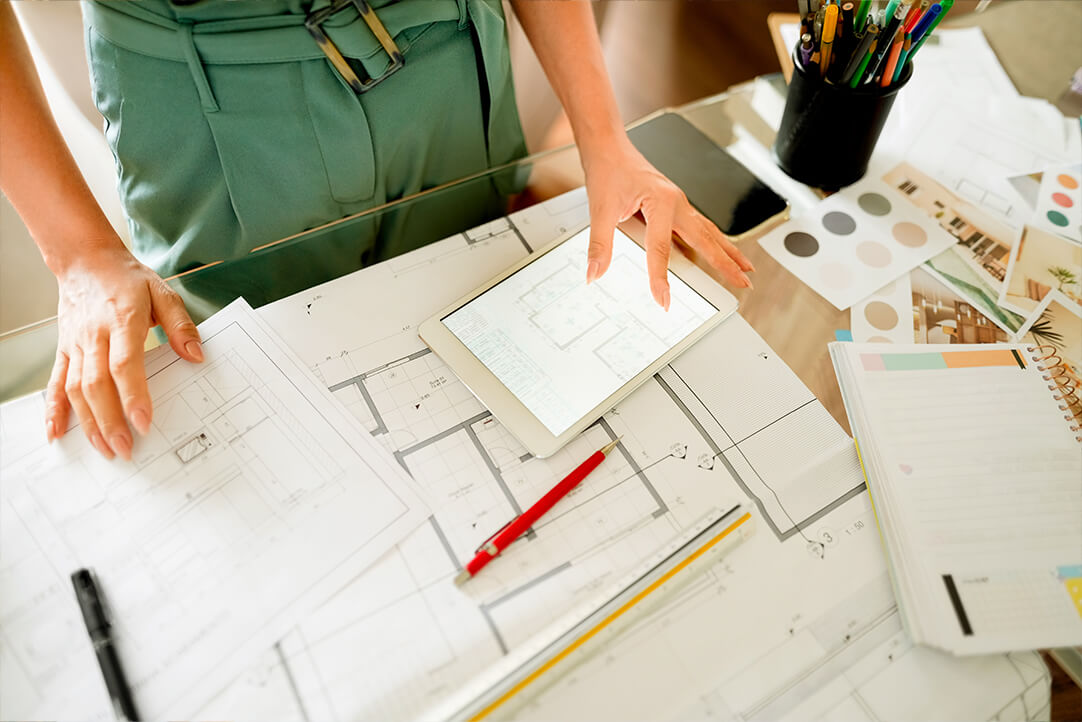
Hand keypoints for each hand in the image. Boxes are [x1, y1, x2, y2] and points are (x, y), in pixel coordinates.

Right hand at [46, 245, 202, 459]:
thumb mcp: (163, 293)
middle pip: (97, 384)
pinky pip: (56, 382)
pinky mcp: (64, 349)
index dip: (133, 395)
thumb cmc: (128, 279)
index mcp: (122, 321)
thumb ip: (181, 326)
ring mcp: (75, 344)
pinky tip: (56, 433)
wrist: (86, 260)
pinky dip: (54, 409)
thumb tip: (196, 356)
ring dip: (88, 422)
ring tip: (104, 448)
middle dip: (110, 420)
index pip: (125, 364)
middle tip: (125, 449)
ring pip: (75, 388)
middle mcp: (94, 336)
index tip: (143, 422)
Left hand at [580, 135, 753, 308]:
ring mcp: (679, 203)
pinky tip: (721, 249)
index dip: (661, 278)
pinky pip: (701, 225)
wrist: (609, 148)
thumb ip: (599, 245)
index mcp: (660, 202)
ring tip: (745, 268)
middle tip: (743, 283)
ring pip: (709, 232)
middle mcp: (676, 202)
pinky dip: (715, 240)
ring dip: (728, 251)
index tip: (663, 301)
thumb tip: (595, 272)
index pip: (661, 250)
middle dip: (726, 263)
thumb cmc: (608, 170)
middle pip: (705, 239)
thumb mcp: (600, 210)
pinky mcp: (676, 204)